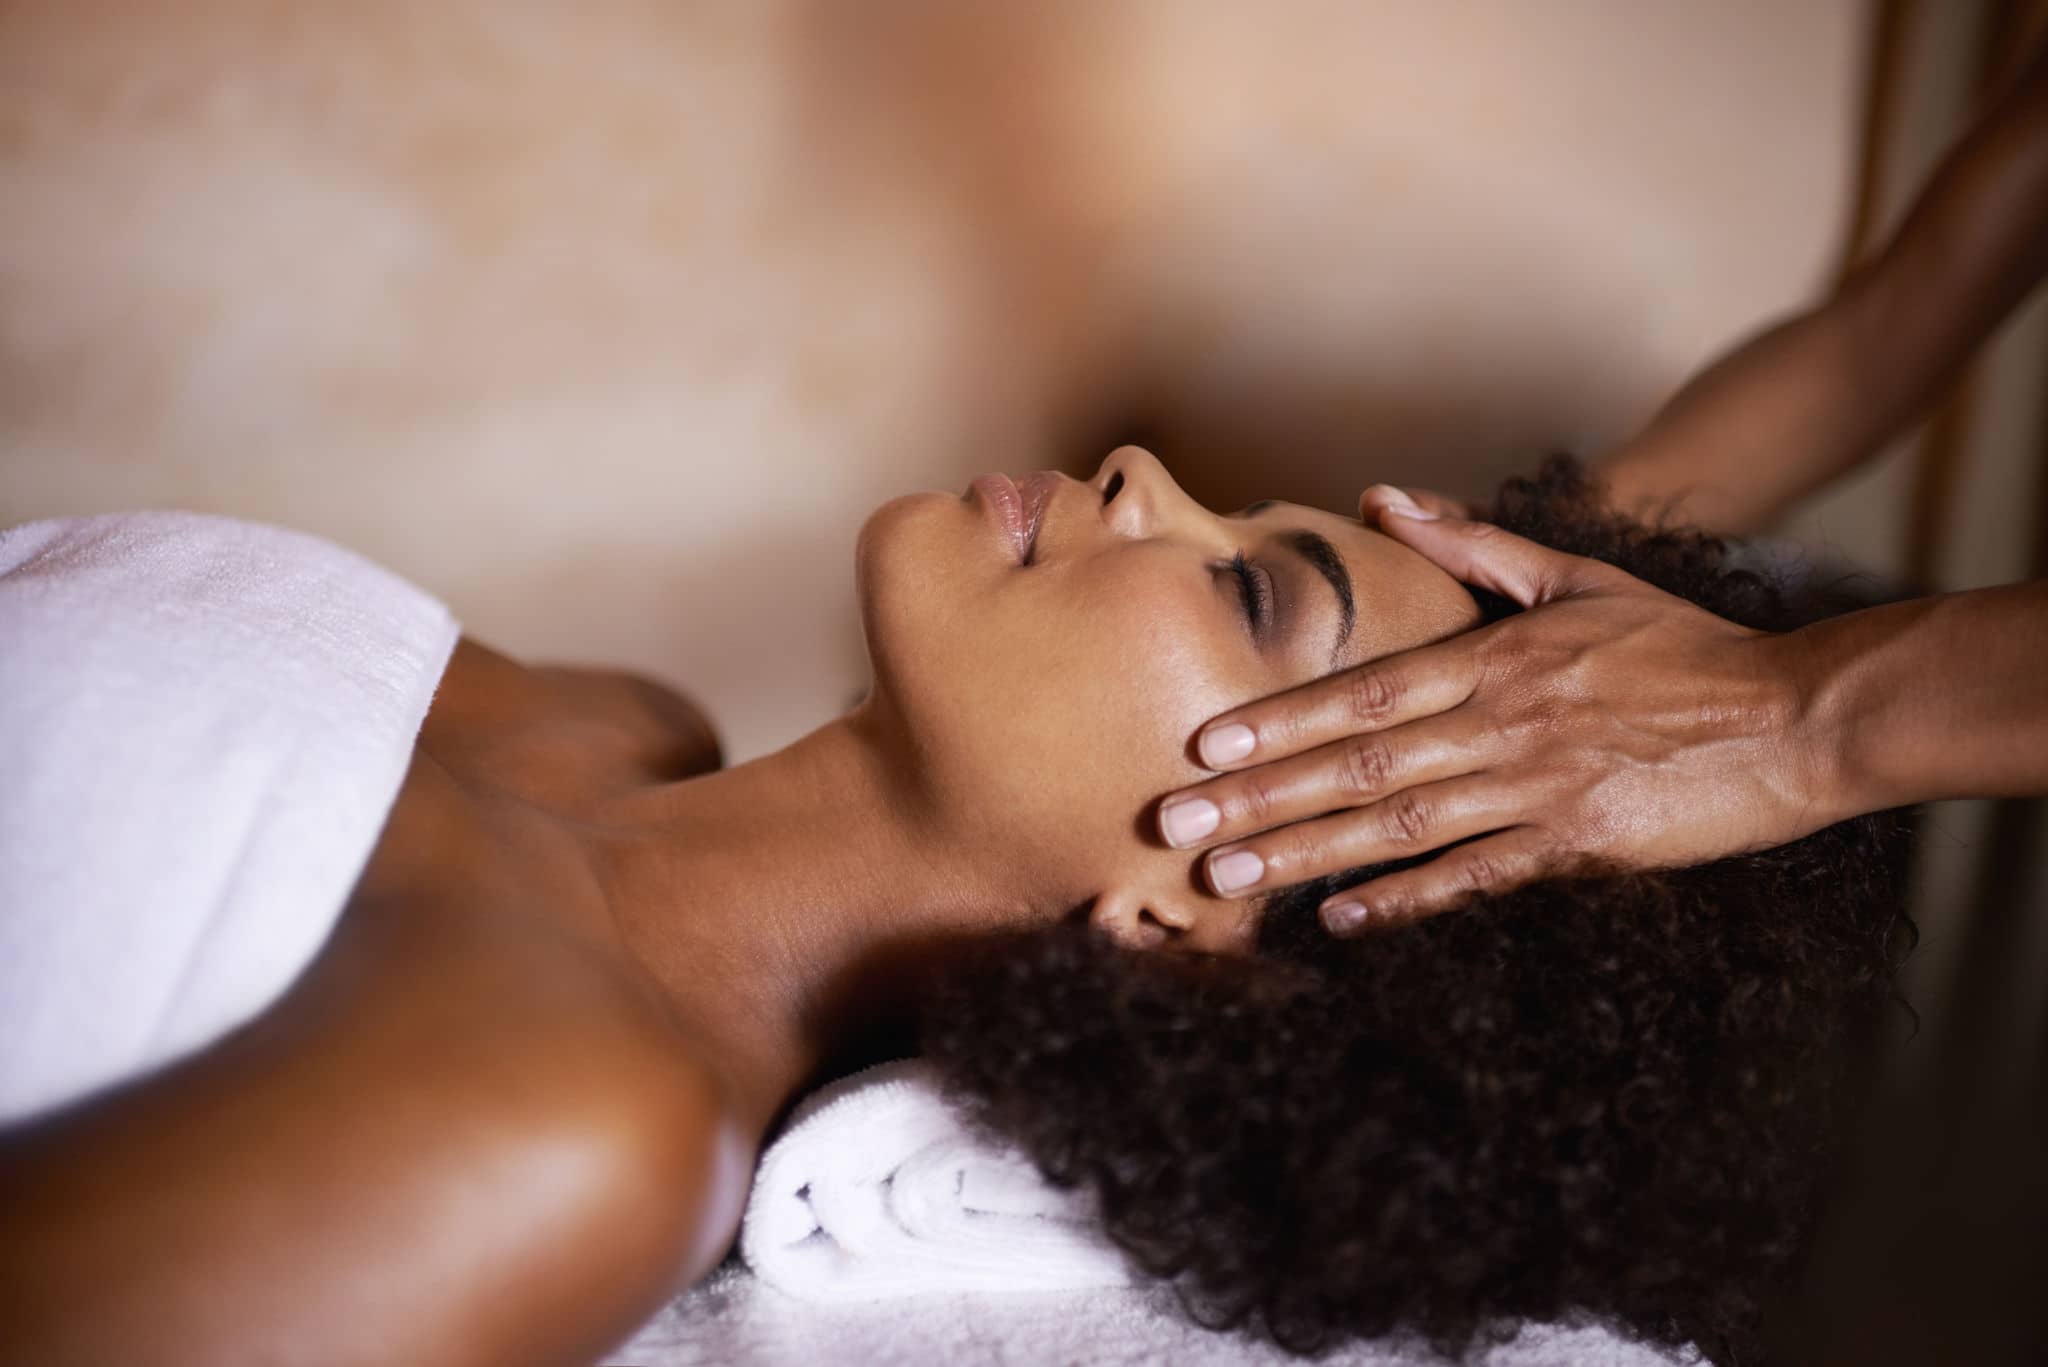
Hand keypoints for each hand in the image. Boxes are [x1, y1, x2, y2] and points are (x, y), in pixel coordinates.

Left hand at [1156, 489, 1830, 933]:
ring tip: (1227, 876)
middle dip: (1259, 795)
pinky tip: (1342, 920)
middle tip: (1176, 824)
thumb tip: (1389, 499)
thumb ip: (1479, 548)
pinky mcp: (1579, 844)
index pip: (1363, 688)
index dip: (1279, 718)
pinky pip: (1477, 877)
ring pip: (1400, 824)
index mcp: (1497, 658)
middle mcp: (1502, 723)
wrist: (1797, 717)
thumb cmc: (1684, 647)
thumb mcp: (1581, 580)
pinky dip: (1408, 900)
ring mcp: (1538, 788)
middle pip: (1359, 762)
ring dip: (1307, 852)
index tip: (1204, 742)